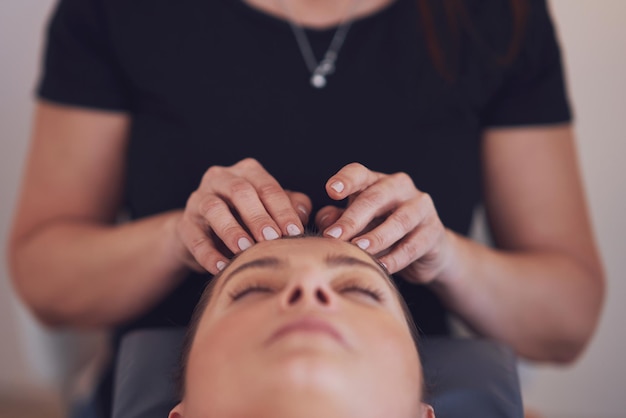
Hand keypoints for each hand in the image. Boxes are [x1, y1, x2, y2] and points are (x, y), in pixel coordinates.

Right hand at [175, 158, 310, 273]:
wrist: (207, 235)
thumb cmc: (249, 220)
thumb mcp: (272, 210)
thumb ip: (291, 206)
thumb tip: (303, 212)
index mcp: (247, 172)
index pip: (267, 187)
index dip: (282, 209)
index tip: (294, 232)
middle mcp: (221, 178)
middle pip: (240, 191)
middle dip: (258, 216)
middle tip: (272, 238)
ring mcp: (199, 198)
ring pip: (213, 208)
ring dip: (231, 230)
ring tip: (245, 249)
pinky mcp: (185, 223)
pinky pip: (195, 237)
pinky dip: (208, 254)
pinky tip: (222, 268)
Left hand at [315, 162, 452, 283]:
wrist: (422, 252)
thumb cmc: (379, 231)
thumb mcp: (356, 224)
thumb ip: (336, 219)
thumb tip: (324, 222)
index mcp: (375, 181)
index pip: (359, 173)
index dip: (346, 180)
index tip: (331, 191)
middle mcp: (400, 188)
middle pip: (375, 197)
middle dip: (353, 218)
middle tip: (333, 236)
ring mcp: (421, 207)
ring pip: (399, 220)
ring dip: (377, 236)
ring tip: (358, 249)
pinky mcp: (434, 231)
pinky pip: (413, 245)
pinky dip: (395, 258)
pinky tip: (381, 268)